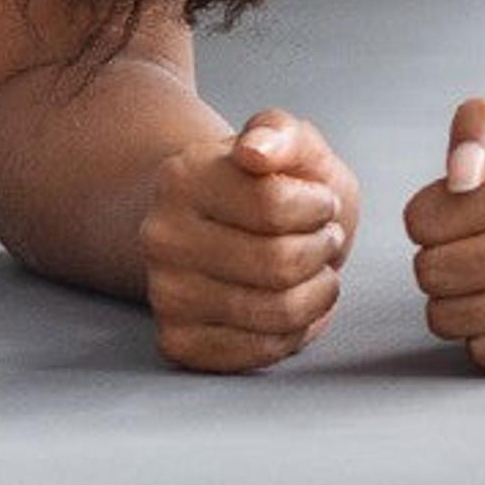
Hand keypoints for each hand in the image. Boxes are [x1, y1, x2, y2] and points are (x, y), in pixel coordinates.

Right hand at [139, 109, 358, 372]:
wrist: (227, 227)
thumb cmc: (270, 184)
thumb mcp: (289, 142)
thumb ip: (280, 132)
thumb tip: (255, 150)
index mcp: (183, 178)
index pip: (274, 206)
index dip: (318, 206)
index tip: (320, 202)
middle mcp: (161, 238)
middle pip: (279, 264)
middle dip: (322, 250)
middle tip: (324, 238)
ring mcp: (164, 294)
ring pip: (275, 312)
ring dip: (318, 292)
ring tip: (316, 268)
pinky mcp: (178, 342)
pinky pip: (260, 352)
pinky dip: (298, 331)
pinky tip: (298, 302)